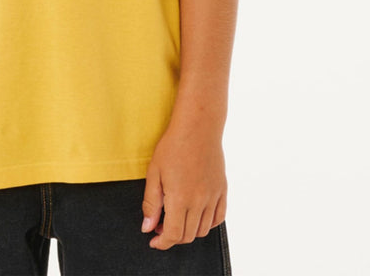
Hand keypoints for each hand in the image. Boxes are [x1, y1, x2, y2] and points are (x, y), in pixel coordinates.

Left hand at [141, 122, 226, 250]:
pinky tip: (196, 215)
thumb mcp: (154, 173)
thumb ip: (151, 203)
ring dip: (188, 232)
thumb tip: (148, 227)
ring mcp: (213, 197)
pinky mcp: (222, 190)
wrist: (197, 127)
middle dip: (172, 237)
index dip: (162, 243)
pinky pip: (218, 218)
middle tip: (160, 226)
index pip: (173, 235)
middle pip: (187, 235)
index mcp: (180, 199)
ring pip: (202, 230)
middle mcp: (199, 202)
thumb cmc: (173, 146)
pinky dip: (207, 224)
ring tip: (177, 219)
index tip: (154, 240)